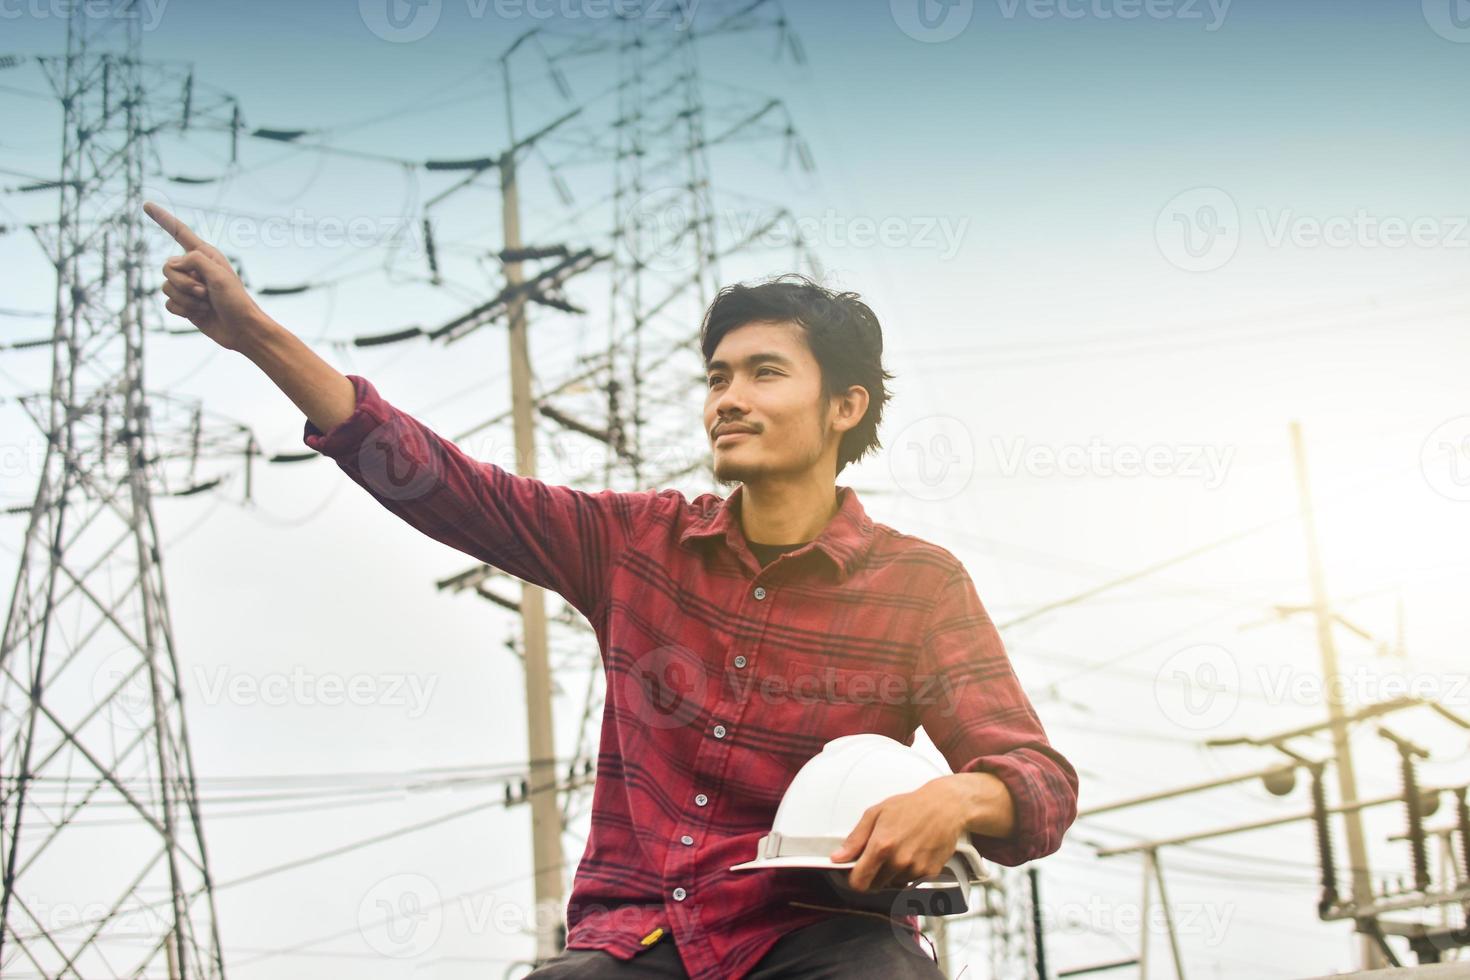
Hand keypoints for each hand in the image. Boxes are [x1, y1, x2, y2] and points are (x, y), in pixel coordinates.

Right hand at [144, 201, 268, 351]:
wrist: (242, 330)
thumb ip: (194, 261)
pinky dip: (184, 310)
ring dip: (187, 299)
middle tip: (205, 292)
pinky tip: (201, 314)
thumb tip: (171, 264)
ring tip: (207, 304)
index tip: (146, 204)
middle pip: (167, 268)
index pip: (178, 232)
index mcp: (204, 254)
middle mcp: (194, 268)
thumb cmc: (236, 301)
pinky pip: (168, 303)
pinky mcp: (184, 304)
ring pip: (166, 287)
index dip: (162, 218)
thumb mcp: (219, 275)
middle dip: (184, 283)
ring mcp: (188, 287)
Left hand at [829, 777, 972, 892]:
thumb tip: (837, 858)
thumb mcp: (875, 813)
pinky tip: (912, 854)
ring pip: (893, 884)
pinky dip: (908, 873)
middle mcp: (898, 861)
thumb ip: (855, 839)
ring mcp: (915, 869)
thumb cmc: (910, 806)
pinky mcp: (930, 873)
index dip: (854, 880)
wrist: (945, 807)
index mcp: (881, 845)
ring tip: (898, 851)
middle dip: (872, 875)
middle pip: (875, 886)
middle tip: (879, 857)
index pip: (859, 882)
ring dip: (891, 874)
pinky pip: (911, 882)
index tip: (854, 873)